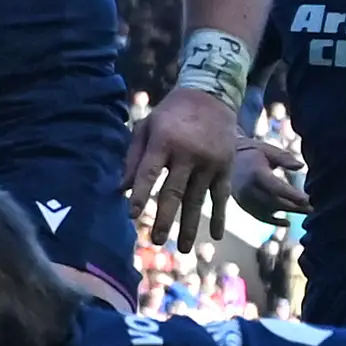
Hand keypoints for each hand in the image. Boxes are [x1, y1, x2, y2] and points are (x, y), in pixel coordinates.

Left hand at [122, 89, 238, 251]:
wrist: (211, 96)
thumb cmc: (171, 114)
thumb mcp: (146, 127)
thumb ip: (133, 158)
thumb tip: (119, 189)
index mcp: (164, 141)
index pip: (149, 172)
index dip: (139, 194)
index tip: (132, 215)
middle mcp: (188, 153)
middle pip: (174, 191)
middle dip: (164, 218)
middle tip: (156, 241)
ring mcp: (209, 162)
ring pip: (198, 199)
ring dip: (191, 225)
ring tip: (184, 249)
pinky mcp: (225, 167)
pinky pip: (221, 196)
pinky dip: (219, 216)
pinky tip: (216, 235)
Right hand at [229, 140, 309, 223]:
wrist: (224, 159)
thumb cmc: (251, 152)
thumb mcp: (266, 150)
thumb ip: (283, 158)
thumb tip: (300, 167)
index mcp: (255, 173)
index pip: (275, 187)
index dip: (291, 194)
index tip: (307, 199)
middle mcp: (248, 189)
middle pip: (275, 201)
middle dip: (295, 206)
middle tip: (314, 208)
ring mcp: (245, 199)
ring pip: (269, 211)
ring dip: (288, 212)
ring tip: (308, 212)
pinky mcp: (244, 206)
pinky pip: (260, 217)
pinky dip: (274, 221)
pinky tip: (287, 222)